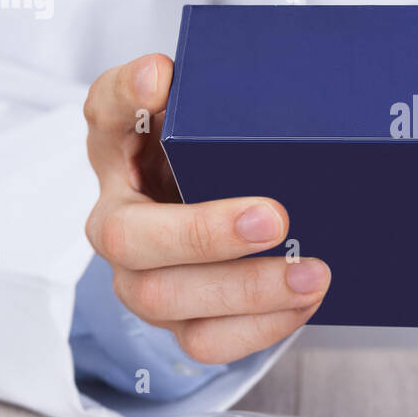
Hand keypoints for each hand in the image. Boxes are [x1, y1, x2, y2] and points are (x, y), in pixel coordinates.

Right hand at [83, 53, 330, 363]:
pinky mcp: (180, 320)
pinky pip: (207, 341)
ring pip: (171, 302)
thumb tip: (163, 74)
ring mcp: (144, 280)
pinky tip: (304, 304)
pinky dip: (260, 328)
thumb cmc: (211, 159)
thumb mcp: (202, 112)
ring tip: (312, 274)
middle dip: (206, 233)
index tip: (162, 81)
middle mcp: (118, 223)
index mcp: (118, 153)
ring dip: (247, 293)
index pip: (105, 115)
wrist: (223, 206)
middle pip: (132, 240)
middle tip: (275, 217)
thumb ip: (192, 88)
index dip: (128, 98)